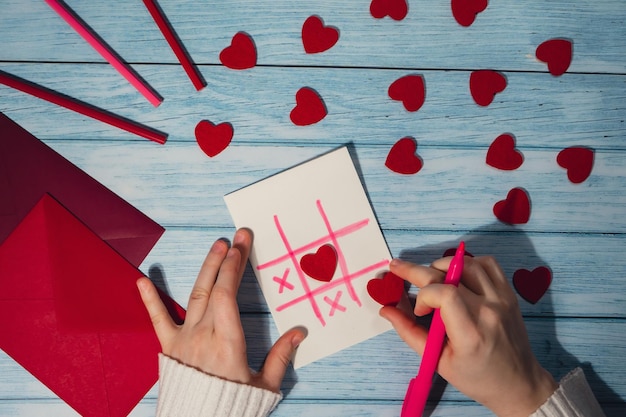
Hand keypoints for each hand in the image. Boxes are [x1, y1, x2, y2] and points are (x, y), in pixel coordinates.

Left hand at [136, 228, 305, 392]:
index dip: (235, 267)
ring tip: (215, 247)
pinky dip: (151, 300)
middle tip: (234, 237)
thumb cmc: (232, 406)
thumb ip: (281, 357)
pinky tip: (142, 280)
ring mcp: (184, 340)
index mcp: (228, 343)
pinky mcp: (170, 348)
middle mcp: (204, 336)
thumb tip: (299, 333)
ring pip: (194, 297)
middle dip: (225, 260)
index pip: (229, 295)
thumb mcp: (264, 386)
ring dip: (205, 270)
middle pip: (213, 289)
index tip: (242, 246)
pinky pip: (159, 321)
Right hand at [380, 255, 557, 416]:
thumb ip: (410, 332)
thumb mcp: (438, 361)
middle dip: (417, 270)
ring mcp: (502, 299)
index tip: (420, 311)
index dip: (424, 296)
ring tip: (431, 279)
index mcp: (471, 334)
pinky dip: (467, 263)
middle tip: (398, 268)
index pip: (444, 294)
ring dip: (442, 265)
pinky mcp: (508, 294)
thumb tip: (386, 309)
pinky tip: (456, 276)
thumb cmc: (477, 377)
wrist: (518, 384)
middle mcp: (489, 311)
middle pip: (450, 273)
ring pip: (467, 263)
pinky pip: (488, 264)